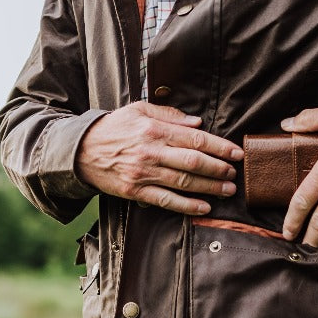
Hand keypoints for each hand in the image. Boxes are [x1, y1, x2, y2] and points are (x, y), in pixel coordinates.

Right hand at [76, 102, 242, 214]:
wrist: (80, 150)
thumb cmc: (114, 127)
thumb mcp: (139, 110)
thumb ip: (170, 114)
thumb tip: (197, 123)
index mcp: (155, 130)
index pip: (195, 139)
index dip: (220, 147)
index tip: (236, 153)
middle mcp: (151, 152)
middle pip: (194, 162)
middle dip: (219, 169)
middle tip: (235, 173)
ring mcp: (143, 173)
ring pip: (184, 183)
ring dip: (210, 188)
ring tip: (227, 190)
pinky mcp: (135, 191)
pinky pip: (166, 201)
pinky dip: (187, 206)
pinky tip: (204, 207)